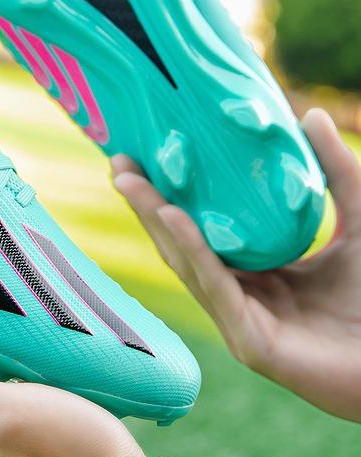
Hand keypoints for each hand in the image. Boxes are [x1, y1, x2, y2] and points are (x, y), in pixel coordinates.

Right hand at [112, 108, 360, 421]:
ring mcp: (238, 319)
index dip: (168, 192)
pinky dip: (191, 249)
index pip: (199, 227)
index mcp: (253, 269)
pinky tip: (172, 216)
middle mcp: (237, 293)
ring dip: (153, 219)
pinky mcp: (249, 342)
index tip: (143, 153)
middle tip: (119, 160)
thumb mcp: (358, 219)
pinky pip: (214, 287)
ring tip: (130, 181)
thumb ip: (337, 172)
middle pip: (178, 242)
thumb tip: (308, 114)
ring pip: (185, 263)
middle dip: (144, 202)